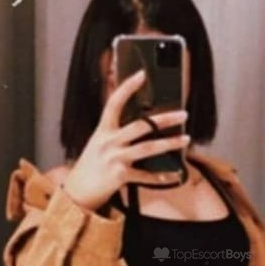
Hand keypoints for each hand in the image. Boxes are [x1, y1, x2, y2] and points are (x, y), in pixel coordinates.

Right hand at [63, 69, 189, 210]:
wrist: (78, 191)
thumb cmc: (92, 165)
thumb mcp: (99, 142)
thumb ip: (115, 131)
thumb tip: (140, 120)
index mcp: (103, 130)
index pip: (114, 103)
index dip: (127, 87)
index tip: (142, 74)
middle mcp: (109, 142)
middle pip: (140, 126)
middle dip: (164, 119)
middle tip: (183, 114)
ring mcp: (115, 159)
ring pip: (147, 148)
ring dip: (169, 143)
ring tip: (186, 138)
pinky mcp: (120, 176)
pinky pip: (146, 176)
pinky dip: (162, 177)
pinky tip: (176, 175)